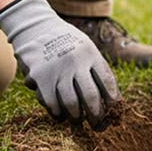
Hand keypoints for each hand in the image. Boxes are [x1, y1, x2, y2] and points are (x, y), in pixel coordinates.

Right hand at [0, 0, 119, 128]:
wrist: (36, 27)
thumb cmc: (66, 42)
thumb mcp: (85, 47)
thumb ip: (95, 68)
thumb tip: (111, 97)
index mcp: (91, 54)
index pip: (107, 81)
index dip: (113, 100)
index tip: (115, 112)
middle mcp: (76, 61)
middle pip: (91, 96)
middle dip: (96, 115)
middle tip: (97, 124)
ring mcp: (58, 69)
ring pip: (71, 102)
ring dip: (76, 116)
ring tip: (77, 119)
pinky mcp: (41, 76)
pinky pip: (52, 102)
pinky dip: (57, 112)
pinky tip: (60, 115)